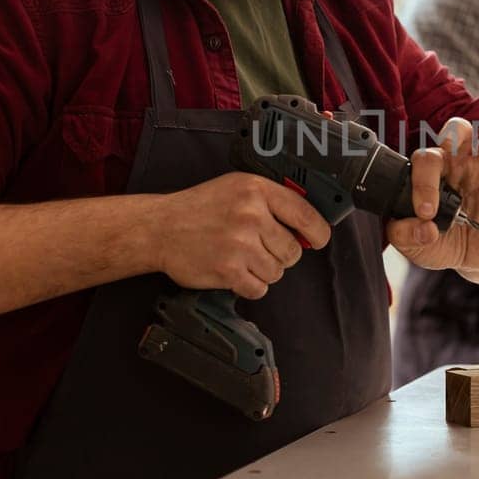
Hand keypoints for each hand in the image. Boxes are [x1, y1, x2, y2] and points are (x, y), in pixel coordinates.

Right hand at [154, 172, 330, 298]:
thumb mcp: (237, 188)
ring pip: (277, 272)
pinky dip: (249, 286)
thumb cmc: (201, 208)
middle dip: (280, 255)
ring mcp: (240, 244)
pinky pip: (259, 289)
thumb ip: (272, 202)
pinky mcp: (229, 271)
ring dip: (262, 271)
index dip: (318, 232)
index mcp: (256, 190)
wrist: (160, 228)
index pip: (305, 214)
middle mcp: (251, 215)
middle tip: (257, 248)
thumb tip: (306, 229)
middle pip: (292, 251)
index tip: (319, 240)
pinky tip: (233, 271)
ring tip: (240, 257)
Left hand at [387, 117, 478, 279]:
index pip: (426, 159)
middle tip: (450, 167)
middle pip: (456, 128)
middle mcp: (459, 163)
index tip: (425, 213)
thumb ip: (405, 237)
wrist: (474, 256)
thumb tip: (423, 228)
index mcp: (432, 172)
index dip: (423, 183)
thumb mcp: (417, 245)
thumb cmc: (442, 240)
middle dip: (453, 135)